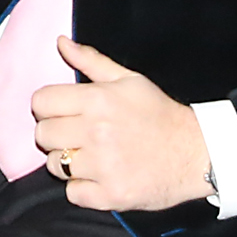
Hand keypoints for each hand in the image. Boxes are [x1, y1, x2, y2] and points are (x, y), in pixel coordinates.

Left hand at [30, 40, 212, 211]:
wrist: (196, 153)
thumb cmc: (160, 114)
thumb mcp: (128, 80)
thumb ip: (91, 61)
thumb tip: (61, 42)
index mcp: (97, 100)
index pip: (40, 103)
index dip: (47, 107)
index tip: (62, 113)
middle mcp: (96, 132)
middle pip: (42, 135)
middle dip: (55, 134)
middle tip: (75, 135)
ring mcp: (104, 166)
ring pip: (55, 165)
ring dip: (67, 162)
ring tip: (88, 156)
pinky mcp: (113, 194)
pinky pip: (73, 194)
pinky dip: (81, 188)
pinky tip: (98, 177)